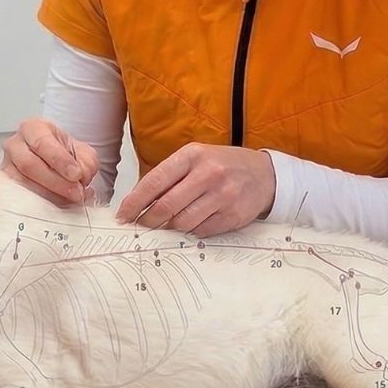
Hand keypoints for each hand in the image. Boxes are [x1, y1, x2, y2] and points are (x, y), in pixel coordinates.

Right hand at [1, 117, 98, 205]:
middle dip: (55, 181)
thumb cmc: (65, 156)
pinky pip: (18, 197)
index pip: (42, 142)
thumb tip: (81, 178)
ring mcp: (7, 167)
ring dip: (48, 195)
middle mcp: (15, 145)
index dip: (59, 160)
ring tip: (69, 201)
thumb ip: (86, 163)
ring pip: (21, 183)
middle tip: (75, 192)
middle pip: (28, 164)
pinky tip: (55, 208)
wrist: (55, 166)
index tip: (76, 174)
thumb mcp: (83, 153)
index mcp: (33, 128)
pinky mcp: (5, 187)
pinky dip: (38, 205)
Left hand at [117, 143, 274, 235]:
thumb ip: (169, 176)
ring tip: (165, 226)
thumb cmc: (222, 166)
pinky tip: (190, 225)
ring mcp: (223, 195)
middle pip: (166, 206)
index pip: (154, 181)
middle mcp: (208, 173)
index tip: (123, 215)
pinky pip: (201, 231)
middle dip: (147, 221)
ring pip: (183, 222)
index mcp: (192, 156)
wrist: (264, 174)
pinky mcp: (233, 215)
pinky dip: (190, 232)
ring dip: (169, 229)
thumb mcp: (196, 159)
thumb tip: (137, 202)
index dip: (134, 202)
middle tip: (139, 227)